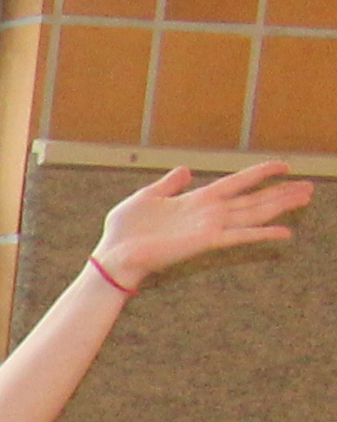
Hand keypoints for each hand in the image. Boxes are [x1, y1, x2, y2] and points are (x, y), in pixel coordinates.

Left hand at [88, 158, 306, 293]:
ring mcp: (209, 227)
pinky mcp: (204, 242)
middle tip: (309, 188)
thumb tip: (185, 169)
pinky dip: (262, 234)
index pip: (236, 183)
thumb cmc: (124, 231)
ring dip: (280, 206)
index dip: (260, 173)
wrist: (112, 255)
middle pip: (253, 199)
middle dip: (281, 193)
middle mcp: (208, 213)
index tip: (283, 165)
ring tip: (306, 198)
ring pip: (253, 213)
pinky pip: (239, 236)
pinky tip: (284, 233)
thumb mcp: (145, 197)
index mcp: (196, 200)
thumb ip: (168, 184)